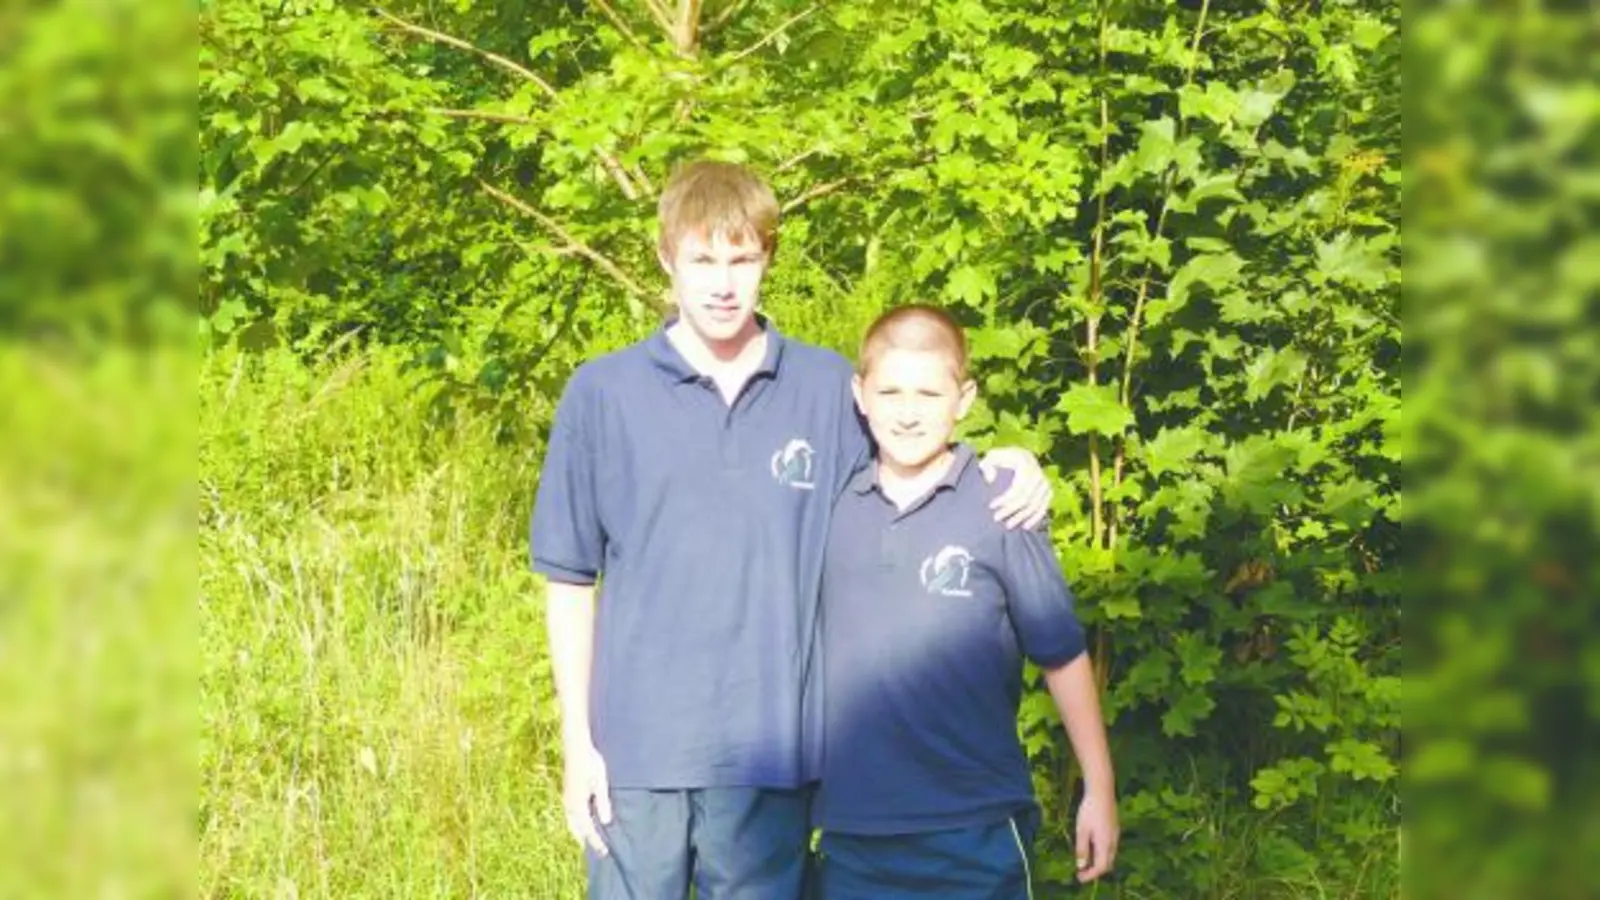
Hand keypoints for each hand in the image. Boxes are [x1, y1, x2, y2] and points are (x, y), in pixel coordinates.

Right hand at [561, 738, 612, 856]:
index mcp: (578, 803)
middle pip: (577, 830)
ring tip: (591, 842)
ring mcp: (566, 800)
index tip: (604, 852)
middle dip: (586, 841)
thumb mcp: (600, 782)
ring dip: (581, 834)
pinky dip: (578, 825)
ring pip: (572, 824)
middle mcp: (569, 805)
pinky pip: (571, 817)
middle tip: (598, 851)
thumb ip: (603, 802)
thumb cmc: (591, 763)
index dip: (595, 841)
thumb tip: (606, 822)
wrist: (576, 748)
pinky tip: (584, 824)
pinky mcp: (567, 795)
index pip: (587, 829)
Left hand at [979, 447, 1052, 529]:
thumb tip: (991, 479)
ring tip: (1008, 525)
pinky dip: (1036, 517)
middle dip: (1010, 510)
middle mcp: (1038, 472)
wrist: (1019, 457)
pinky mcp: (1048, 490)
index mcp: (1025, 462)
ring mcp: (1045, 481)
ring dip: (1021, 517)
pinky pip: (1044, 506)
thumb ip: (987, 465)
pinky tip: (1025, 526)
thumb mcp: (990, 456)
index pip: (1017, 486)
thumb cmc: (1001, 459)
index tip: (991, 506)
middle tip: (996, 518)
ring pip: (1035, 504)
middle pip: (1026, 497)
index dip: (1005, 499)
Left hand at [1074, 789, 1118, 881]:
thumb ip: (1082, 849)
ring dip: (1099, 862)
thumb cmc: (1089, 811)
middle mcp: (1113, 843)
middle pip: (1107, 864)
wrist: (1102, 792)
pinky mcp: (1115, 828)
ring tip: (1085, 860)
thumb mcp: (1081, 830)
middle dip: (1095, 870)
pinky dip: (1102, 853)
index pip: (1101, 868)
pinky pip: (1111, 847)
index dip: (1090, 875)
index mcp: (1105, 845)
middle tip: (1082, 871)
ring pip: (1110, 856)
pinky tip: (1093, 847)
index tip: (1079, 877)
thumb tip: (1081, 866)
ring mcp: (1116, 835)